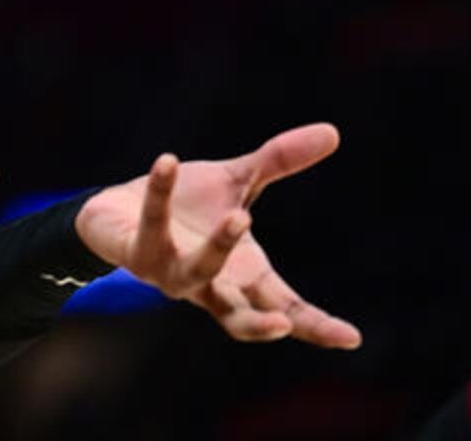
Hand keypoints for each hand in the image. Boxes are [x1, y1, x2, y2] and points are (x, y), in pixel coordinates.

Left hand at [74, 124, 361, 348]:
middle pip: (240, 318)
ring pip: (197, 272)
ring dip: (219, 247)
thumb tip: (332, 132)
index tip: (351, 338)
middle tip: (284, 323)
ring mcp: (170, 273)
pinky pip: (151, 223)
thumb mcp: (238, 184)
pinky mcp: (135, 252)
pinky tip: (168, 160)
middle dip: (262, 324)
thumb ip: (279, 162)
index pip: (285, 307)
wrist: (118, 208)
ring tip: (240, 216)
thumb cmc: (186, 208)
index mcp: (242, 276)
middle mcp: (208, 285)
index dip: (316, 326)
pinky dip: (160, 191)